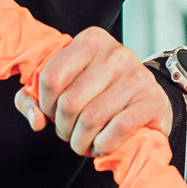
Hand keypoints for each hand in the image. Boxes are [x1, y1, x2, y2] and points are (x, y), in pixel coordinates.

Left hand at [14, 26, 172, 155]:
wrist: (147, 101)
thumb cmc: (100, 93)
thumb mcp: (64, 87)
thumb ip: (33, 99)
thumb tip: (36, 120)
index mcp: (90, 42)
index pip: (51, 77)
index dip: (46, 104)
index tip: (54, 112)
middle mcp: (115, 54)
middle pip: (70, 103)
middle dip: (63, 129)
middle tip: (70, 134)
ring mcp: (136, 76)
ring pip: (91, 119)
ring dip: (81, 142)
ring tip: (84, 143)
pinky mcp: (152, 100)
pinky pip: (117, 129)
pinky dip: (103, 145)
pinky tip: (101, 146)